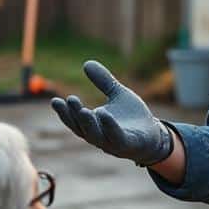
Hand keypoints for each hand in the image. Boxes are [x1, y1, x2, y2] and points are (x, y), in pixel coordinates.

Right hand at [51, 60, 172, 164]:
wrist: (154, 135)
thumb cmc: (132, 117)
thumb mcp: (118, 94)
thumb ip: (103, 81)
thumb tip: (87, 63)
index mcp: (94, 126)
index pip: (74, 121)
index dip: (64, 112)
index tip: (55, 100)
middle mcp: (99, 137)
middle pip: (82, 129)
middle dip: (74, 116)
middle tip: (69, 100)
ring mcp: (113, 143)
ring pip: (96, 136)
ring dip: (88, 123)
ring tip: (83, 109)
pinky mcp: (128, 145)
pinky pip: (117, 137)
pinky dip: (110, 127)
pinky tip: (104, 114)